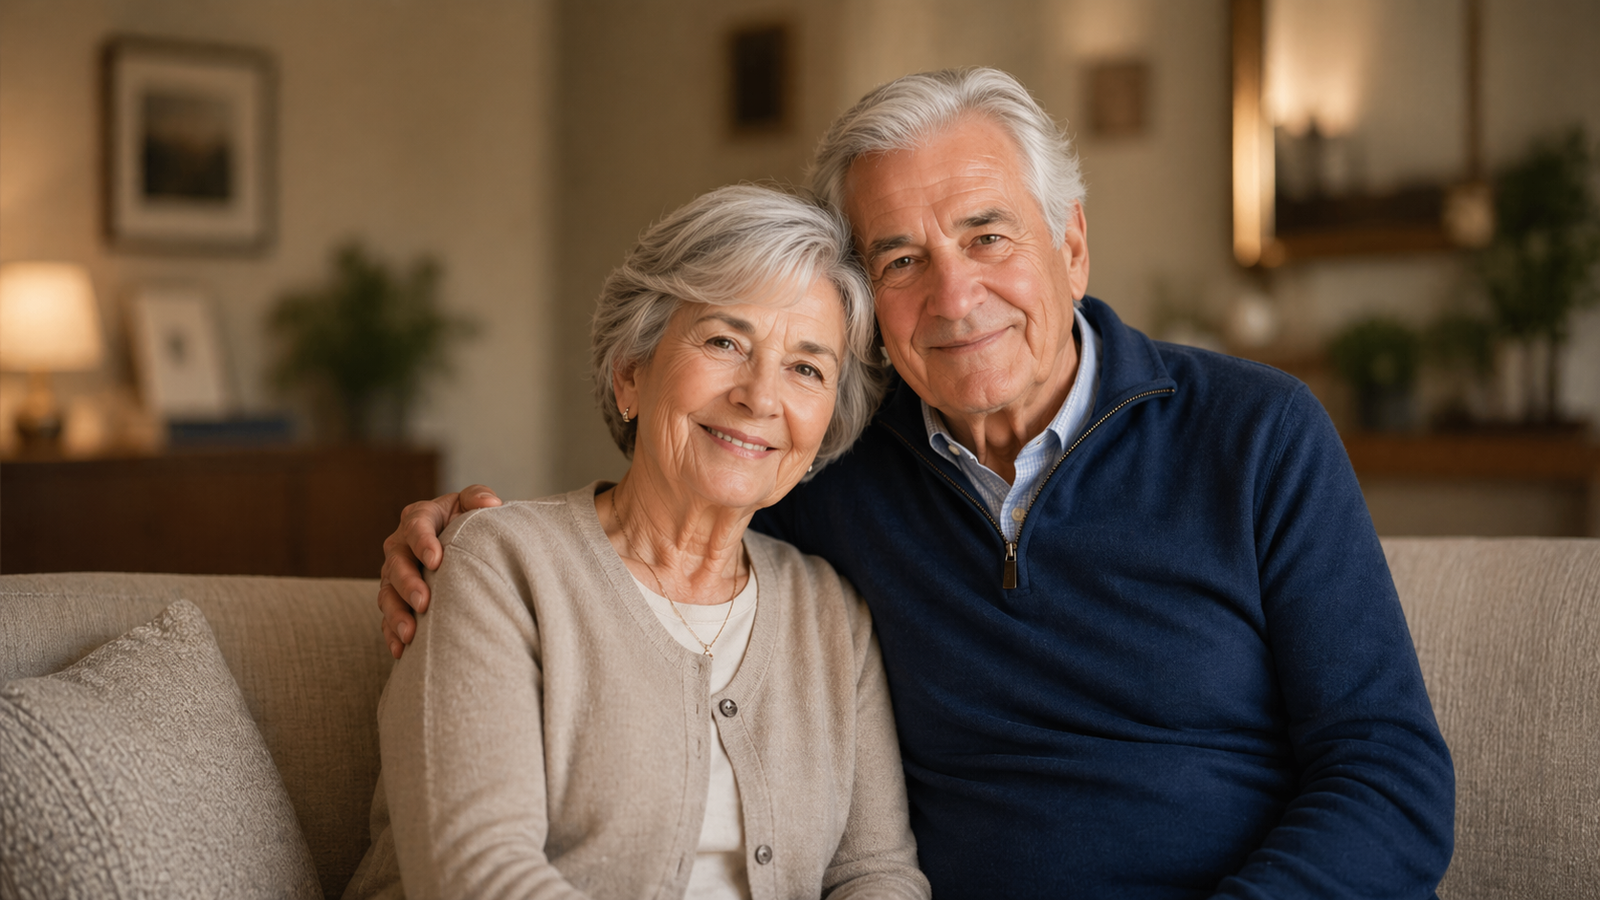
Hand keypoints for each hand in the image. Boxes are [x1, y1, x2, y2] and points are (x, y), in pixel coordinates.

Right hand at [379, 485, 502, 658]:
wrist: (461, 542)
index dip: (423, 542)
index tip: (436, 560)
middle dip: (408, 584)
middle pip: (396, 563)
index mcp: (419, 518)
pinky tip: (400, 650)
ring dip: (396, 614)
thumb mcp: (472, 502)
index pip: (416, 526)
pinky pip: (386, 617)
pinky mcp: (395, 597)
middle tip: (424, 601)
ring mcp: (394, 573)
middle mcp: (399, 545)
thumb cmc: (467, 519)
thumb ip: (479, 497)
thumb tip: (491, 504)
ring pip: (387, 594)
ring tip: (410, 634)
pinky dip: (391, 634)